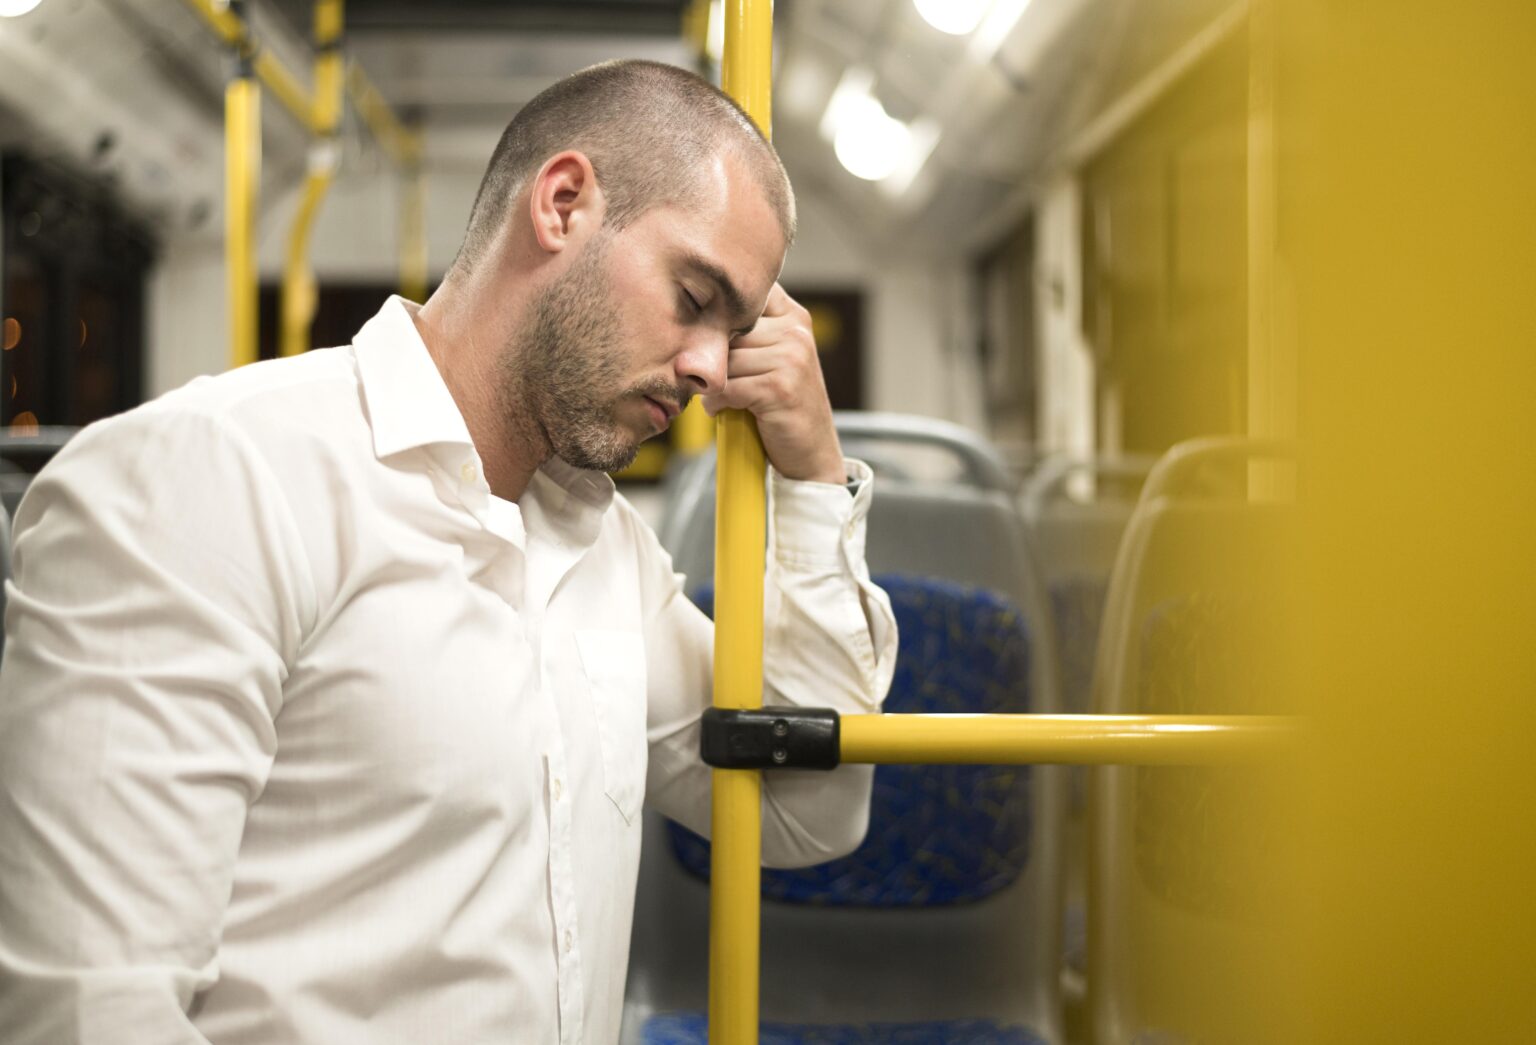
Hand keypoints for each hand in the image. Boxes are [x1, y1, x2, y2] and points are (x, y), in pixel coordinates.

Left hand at [701, 284, 844, 484]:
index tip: (710, 341)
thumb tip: (688, 319)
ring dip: (712, 383)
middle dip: (711, 358)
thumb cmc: (782, 407)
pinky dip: (716, 402)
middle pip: (727, 331)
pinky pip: (726, 387)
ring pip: (724, 361)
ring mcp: (791, 358)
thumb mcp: (771, 359)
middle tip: (709, 379)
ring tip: (721, 397)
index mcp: (793, 317)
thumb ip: (745, 334)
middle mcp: (795, 332)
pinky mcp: (779, 387)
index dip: (718, 316)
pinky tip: (724, 409)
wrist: (811, 453)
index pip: (743, 297)